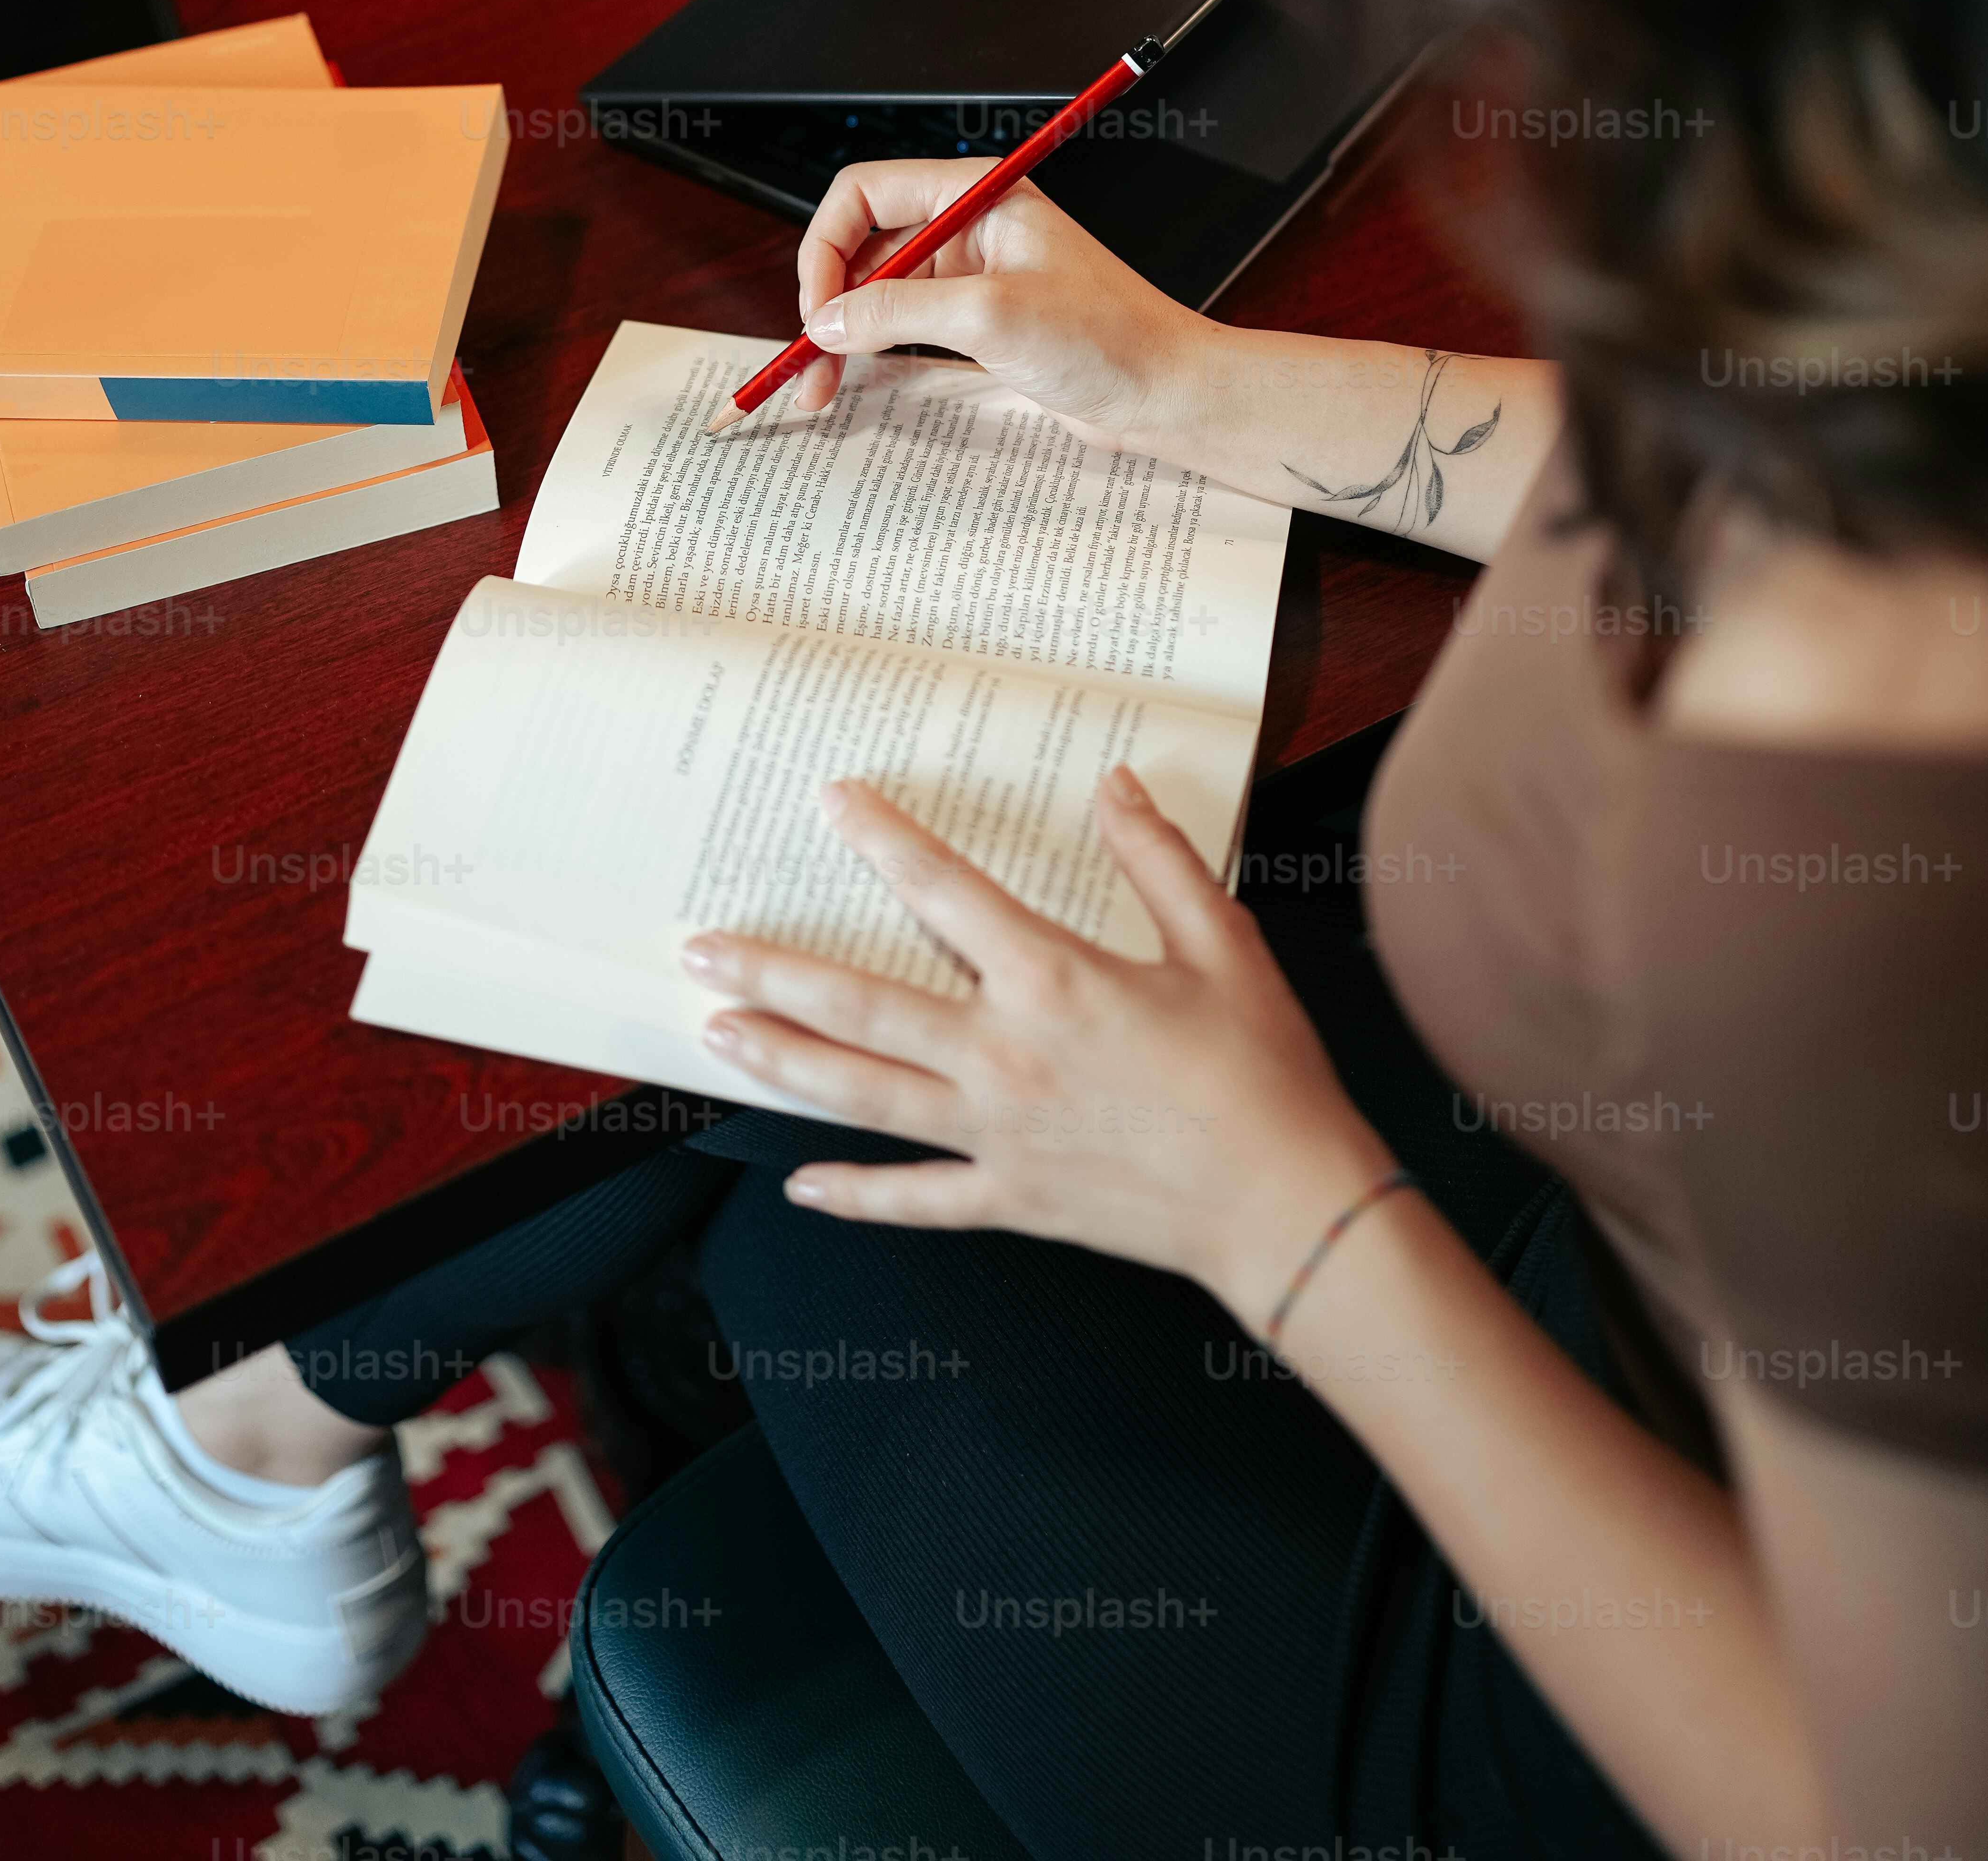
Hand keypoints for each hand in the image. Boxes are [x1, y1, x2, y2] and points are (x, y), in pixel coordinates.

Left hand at [682, 770, 1394, 1334]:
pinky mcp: (1010, 1200)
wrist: (1285, 1203)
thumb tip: (1115, 784)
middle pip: (861, 1004)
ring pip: (862, 1095)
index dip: (884, 839)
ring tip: (717, 1032)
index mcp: (1053, 981)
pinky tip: (801, 1185)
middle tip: (702, 946)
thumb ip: (1157, 858)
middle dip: (773, 970)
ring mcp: (998, 1135)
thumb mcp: (1221, 942)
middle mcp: (1004, 1056)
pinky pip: (914, 1200)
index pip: (944, 892)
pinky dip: (854, 1194)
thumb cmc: (1260, 1072)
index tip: (834, 803)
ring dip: (782, 1061)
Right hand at [789, 155, 1206, 450]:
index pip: (866, 193)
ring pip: (879, 290)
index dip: (828, 246)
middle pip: (864, 245)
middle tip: (809, 358)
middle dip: (828, 299)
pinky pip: (905, 323)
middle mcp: (970, 227)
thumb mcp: (991, 316)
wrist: (1165, 390)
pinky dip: (873, 350)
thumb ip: (899, 309)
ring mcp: (973, 275)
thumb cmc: (1110, 337)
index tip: (818, 305)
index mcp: (977, 196)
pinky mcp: (979, 321)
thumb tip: (828, 319)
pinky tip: (855, 377)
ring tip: (820, 385)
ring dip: (844, 333)